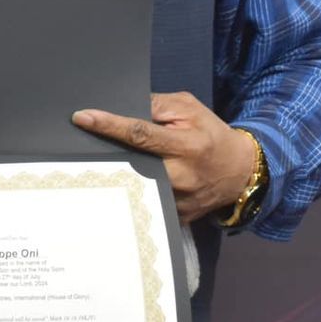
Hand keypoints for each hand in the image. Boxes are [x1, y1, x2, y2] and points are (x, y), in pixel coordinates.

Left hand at [71, 91, 255, 222]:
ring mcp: (177, 201)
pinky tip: (118, 185)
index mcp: (186, 145)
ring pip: (134, 187)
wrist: (240, 171)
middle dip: (105, 154)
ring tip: (97, 165)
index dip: (109, 125)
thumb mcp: (190, 109)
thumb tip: (126, 106)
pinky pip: (145, 204)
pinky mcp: (175, 217)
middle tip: (80, 145)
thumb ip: (159, 105)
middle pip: (131, 164)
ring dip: (114, 174)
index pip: (141, 133)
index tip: (82, 118)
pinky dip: (129, 193)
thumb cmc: (210, 134)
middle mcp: (181, 176)